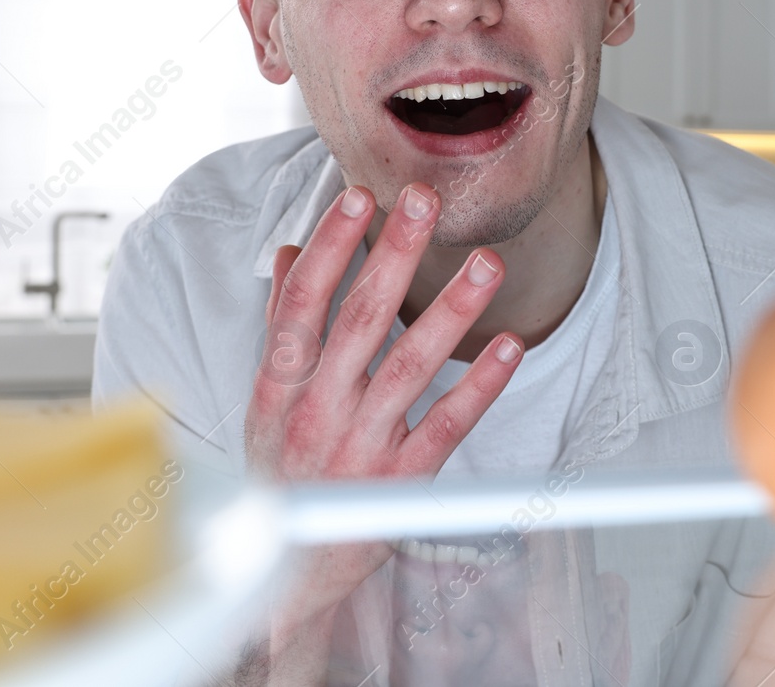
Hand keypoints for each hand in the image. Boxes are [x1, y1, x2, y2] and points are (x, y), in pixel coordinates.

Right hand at [242, 181, 524, 642]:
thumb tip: (286, 253)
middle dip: (394, 254)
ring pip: (410, 365)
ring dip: (452, 310)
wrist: (285, 577)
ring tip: (486, 263)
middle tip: (427, 202)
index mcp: (279, 384)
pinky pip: (447, 426)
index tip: (361, 196)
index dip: (330, 246)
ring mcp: (361, 445)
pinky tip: (510, 346)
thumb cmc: (278, 475)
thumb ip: (279, 326)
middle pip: (360, 319)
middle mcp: (318, 408)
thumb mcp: (264, 400)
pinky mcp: (401, 482)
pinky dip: (480, 386)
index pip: (302, 301)